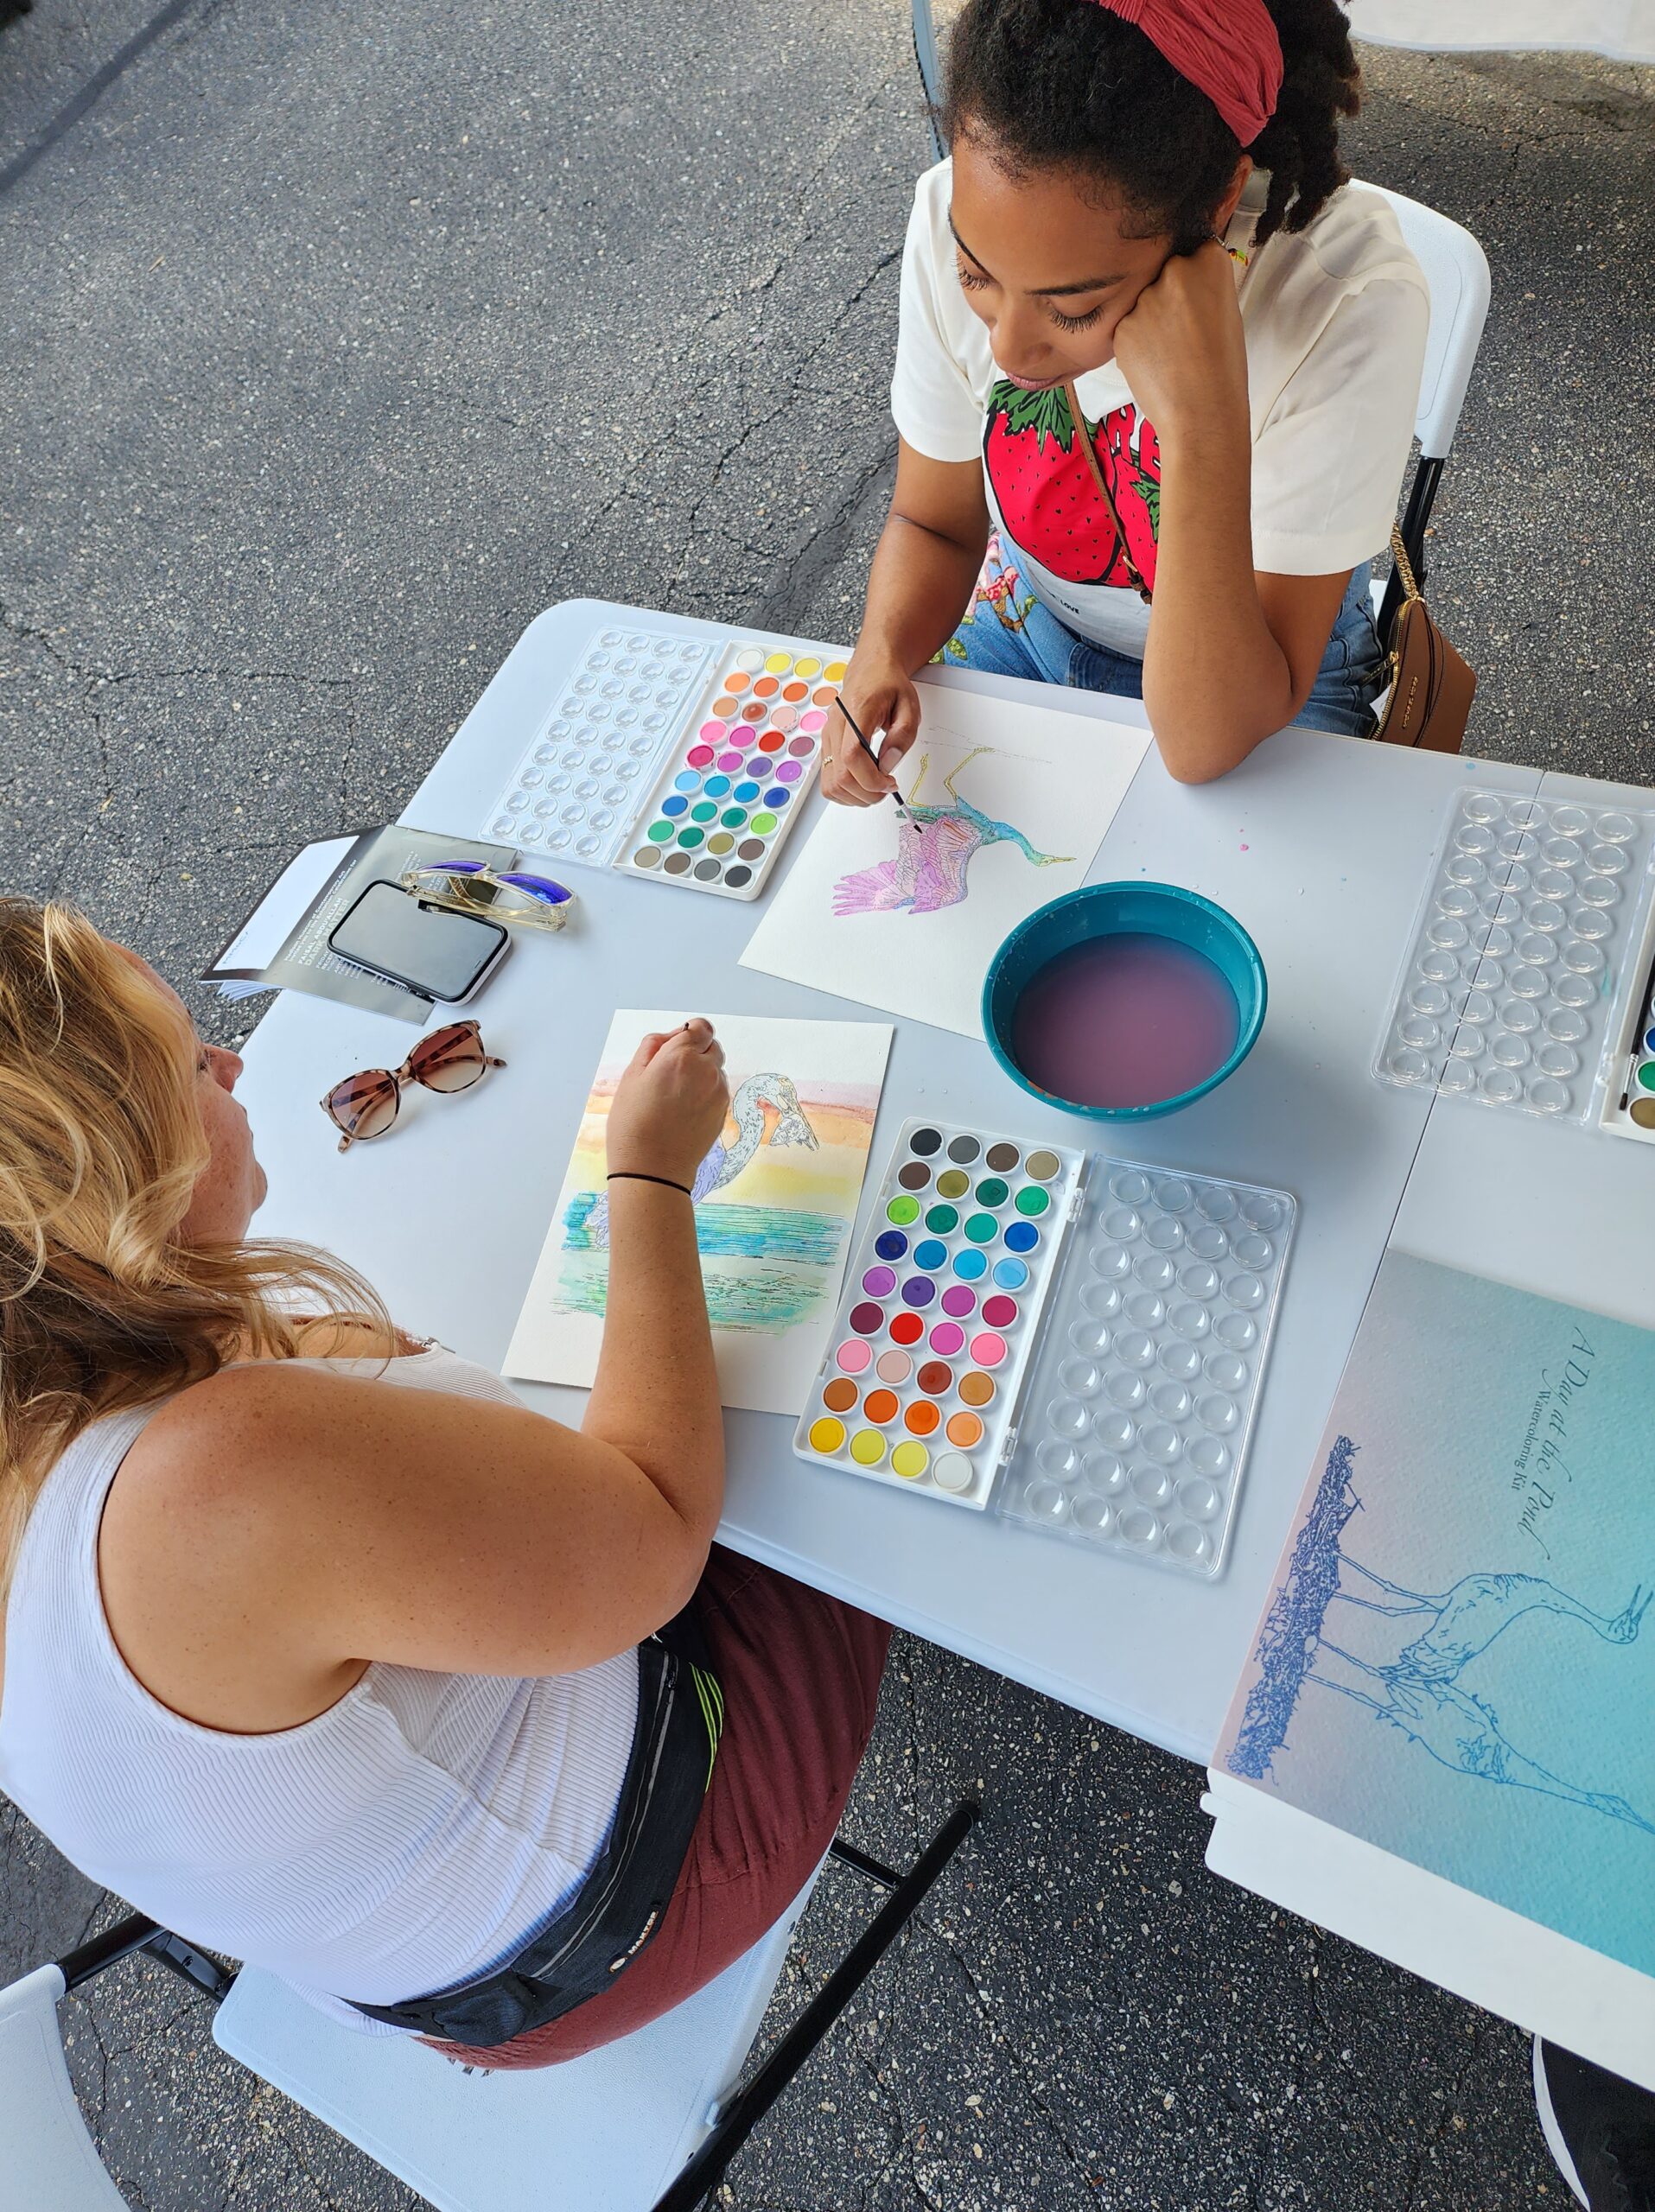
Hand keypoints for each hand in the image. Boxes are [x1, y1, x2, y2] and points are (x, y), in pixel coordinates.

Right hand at [605, 1018, 728, 1189]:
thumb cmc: (633, 1124)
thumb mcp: (631, 1077)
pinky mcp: (723, 1112)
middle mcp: (706, 1070)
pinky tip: (684, 1110)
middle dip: (696, 1051)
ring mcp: (718, 1092)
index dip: (688, 1034)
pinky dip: (706, 1092)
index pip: (701, 1028)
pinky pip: (718, 1090)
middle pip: (712, 1046)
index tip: (675, 1046)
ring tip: (676, 1095)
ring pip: (716, 1069)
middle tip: (671, 1071)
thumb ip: (652, 1047)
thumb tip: (670, 1037)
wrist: (653, 1169)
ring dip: (702, 1073)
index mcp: (681, 1056)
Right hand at [819, 651, 921, 807]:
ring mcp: (827, 736)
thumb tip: (887, 765)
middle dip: (866, 793)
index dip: (871, 779)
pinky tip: (863, 783)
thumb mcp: (909, 706)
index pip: (852, 756)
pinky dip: (845, 791)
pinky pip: (828, 780)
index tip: (890, 784)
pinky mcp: (826, 745)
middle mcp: (835, 725)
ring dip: (855, 796)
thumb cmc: (889, 685)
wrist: (871, 669)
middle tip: (886, 789)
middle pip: (839, 776)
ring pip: (830, 784)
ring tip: (875, 787)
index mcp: (856, 711)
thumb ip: (902, 736)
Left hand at [1111, 239, 1248, 451]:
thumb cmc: (1223, 370)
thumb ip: (1204, 286)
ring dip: (1150, 318)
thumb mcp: (1227, 312)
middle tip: (1183, 330)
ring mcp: (1145, 297)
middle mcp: (1176, 270)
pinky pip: (1127, 324)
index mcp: (1210, 261)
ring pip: (1143, 299)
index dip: (1193, 274)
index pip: (1194, 249)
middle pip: (1164, 271)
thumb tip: (1183, 278)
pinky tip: (1154, 362)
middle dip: (1169, 294)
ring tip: (1169, 352)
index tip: (1196, 295)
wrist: (1202, 414)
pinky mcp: (1122, 324)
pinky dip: (1136, 340)